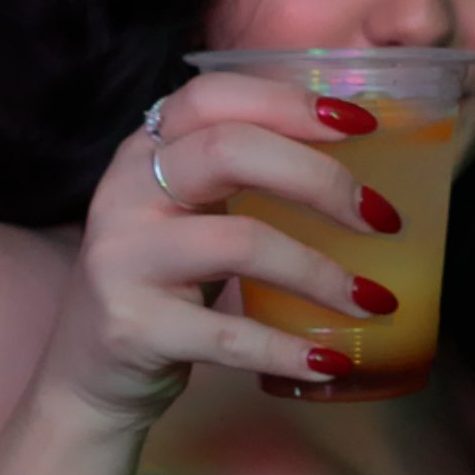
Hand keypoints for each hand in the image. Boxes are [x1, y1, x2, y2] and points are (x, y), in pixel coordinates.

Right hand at [39, 72, 399, 430]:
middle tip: (384, 220)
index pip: (214, 98)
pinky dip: (290, 350)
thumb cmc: (163, 290)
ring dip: (322, 275)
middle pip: (231, 152)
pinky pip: (230, 334)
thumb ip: (241, 186)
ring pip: (241, 242)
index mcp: (146, 153)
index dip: (291, 103)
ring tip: (376, 302)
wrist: (90, 376)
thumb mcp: (188, 220)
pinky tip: (332, 361)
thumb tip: (355, 179)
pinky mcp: (135, 326)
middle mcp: (127, 192)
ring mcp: (125, 258)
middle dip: (321, 181)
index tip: (362, 124)